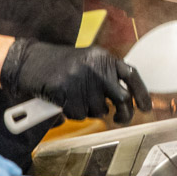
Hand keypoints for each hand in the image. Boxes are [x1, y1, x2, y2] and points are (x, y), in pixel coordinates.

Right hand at [0, 40, 150, 122]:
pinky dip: (72, 113)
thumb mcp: (88, 62)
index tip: (147, 107)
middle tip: (117, 118)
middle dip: (122, 114)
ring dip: (89, 111)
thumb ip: (106, 76)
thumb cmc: (60, 65)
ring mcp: (80, 78)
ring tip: (77, 99)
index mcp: (103, 58)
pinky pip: (79, 114)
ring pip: (99, 110)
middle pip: (121, 99)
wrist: (30, 60)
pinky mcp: (65, 90)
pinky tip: (65, 101)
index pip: (131, 75)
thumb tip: (127, 99)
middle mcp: (96, 66)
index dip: (142, 93)